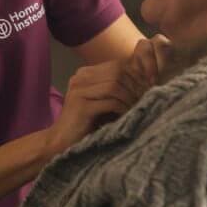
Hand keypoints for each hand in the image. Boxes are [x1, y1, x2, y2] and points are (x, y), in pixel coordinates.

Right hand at [45, 37, 169, 155]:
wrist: (59, 142)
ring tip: (137, 107)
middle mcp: (80, 78)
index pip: (116, 65)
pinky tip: (127, 115)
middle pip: (117, 72)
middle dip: (135, 85)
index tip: (147, 88)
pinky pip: (110, 101)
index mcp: (84, 74)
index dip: (135, 75)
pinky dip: (123, 108)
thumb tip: (144, 82)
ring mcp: (79, 91)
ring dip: (130, 97)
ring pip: (115, 85)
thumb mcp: (100, 102)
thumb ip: (115, 89)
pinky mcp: (81, 106)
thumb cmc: (84, 124)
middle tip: (146, 98)